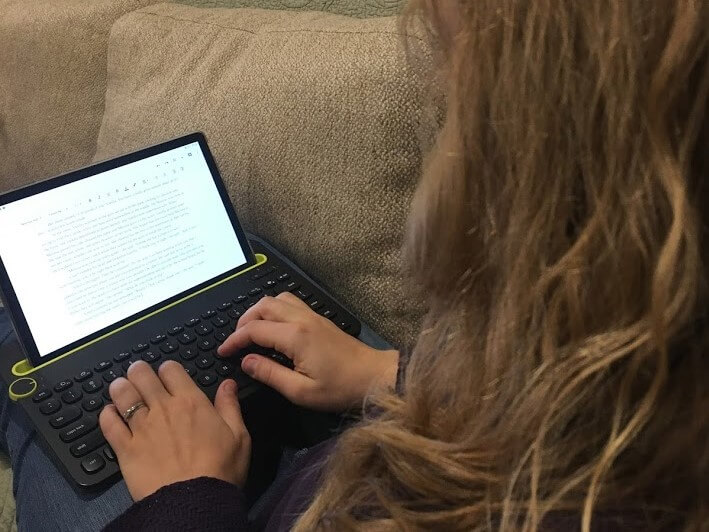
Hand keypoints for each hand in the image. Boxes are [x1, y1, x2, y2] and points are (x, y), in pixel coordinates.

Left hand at [99, 360, 250, 500]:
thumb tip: (228, 384)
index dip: (167, 368)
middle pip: (142, 375)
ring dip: (120, 387)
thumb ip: (230, 406)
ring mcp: (142, 428)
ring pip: (122, 394)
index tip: (168, 373)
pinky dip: (106, 414)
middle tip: (138, 373)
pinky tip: (110, 413)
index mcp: (191, 402)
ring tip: (121, 387)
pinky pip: (109, 423)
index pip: (171, 369)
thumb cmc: (220, 471)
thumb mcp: (238, 436)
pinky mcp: (125, 448)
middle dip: (138, 371)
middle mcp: (163, 409)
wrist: (194, 502)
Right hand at [217, 292, 398, 411]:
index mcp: (295, 336)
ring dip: (259, 311)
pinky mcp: (320, 319)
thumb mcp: (301, 391)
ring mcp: (312, 316)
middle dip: (243, 321)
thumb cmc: (340, 388)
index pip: (254, 330)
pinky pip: (291, 303)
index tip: (223, 352)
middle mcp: (302, 319)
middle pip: (263, 306)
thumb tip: (246, 361)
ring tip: (251, 331)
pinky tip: (273, 327)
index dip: (234, 340)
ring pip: (277, 299)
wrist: (374, 377)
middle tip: (234, 340)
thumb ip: (270, 374)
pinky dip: (274, 310)